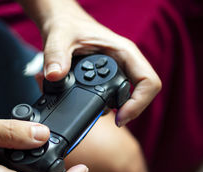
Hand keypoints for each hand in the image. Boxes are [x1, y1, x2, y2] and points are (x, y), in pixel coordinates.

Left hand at [18, 0, 161, 126]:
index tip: (120, 117)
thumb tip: (54, 76)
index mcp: (123, 52)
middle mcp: (124, 64)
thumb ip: (56, 55)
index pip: (148, 82)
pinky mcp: (106, 80)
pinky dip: (99, 105)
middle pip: (140, 95)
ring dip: (109, 109)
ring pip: (125, 99)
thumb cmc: (67, 24)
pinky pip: (112, 97)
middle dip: (125, 110)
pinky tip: (84, 104)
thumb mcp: (59, 37)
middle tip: (105, 118)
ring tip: (88, 110)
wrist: (61, 23)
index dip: (139, 104)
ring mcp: (117, 73)